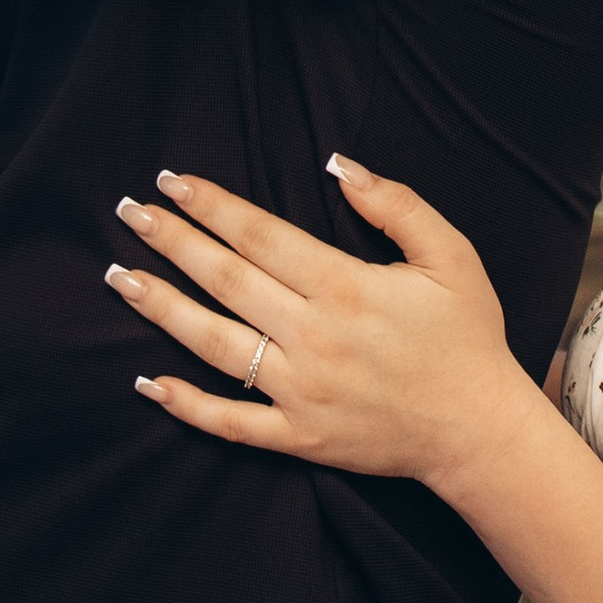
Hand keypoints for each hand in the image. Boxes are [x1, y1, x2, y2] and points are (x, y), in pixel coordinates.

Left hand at [105, 156, 537, 499]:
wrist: (480, 431)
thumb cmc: (466, 337)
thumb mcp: (451, 255)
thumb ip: (395, 205)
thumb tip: (338, 165)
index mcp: (345, 288)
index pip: (259, 236)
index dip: (212, 206)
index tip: (172, 181)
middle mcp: (313, 338)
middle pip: (226, 281)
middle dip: (173, 243)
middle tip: (129, 213)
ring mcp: (301, 392)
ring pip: (216, 345)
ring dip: (163, 309)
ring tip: (122, 279)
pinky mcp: (299, 437)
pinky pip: (232, 422)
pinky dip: (187, 405)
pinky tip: (148, 382)